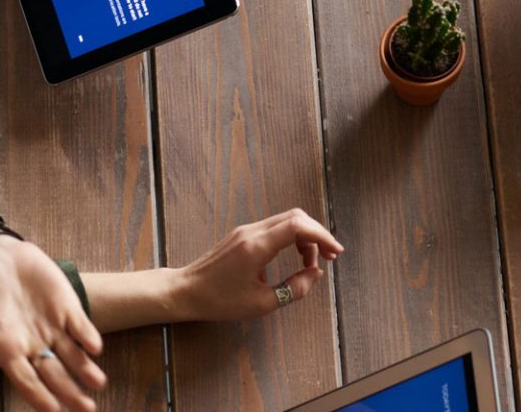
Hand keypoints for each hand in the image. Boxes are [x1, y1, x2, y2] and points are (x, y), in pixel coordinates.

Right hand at [0, 236, 106, 411]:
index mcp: (8, 349)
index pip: (26, 379)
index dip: (39, 395)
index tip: (53, 411)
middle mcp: (33, 343)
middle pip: (54, 374)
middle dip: (70, 392)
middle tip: (87, 409)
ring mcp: (52, 325)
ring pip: (73, 354)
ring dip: (85, 369)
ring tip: (98, 383)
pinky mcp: (66, 306)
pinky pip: (80, 326)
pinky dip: (88, 336)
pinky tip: (95, 348)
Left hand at [172, 208, 343, 320]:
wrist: (185, 291)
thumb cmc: (219, 301)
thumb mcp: (260, 303)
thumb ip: (293, 290)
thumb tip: (315, 275)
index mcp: (256, 246)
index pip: (298, 226)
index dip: (321, 236)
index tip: (335, 253)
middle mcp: (252, 231)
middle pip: (296, 217)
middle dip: (317, 234)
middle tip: (329, 256)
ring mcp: (246, 230)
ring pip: (286, 220)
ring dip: (305, 236)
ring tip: (311, 262)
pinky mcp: (243, 234)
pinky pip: (275, 227)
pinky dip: (292, 237)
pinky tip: (295, 256)